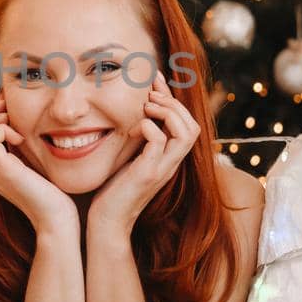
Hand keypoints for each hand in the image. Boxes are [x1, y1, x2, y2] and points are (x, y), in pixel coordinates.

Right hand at [0, 96, 77, 237]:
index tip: (6, 110)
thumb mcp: (33, 165)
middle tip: (5, 108)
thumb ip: (23, 149)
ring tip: (10, 119)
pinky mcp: (5, 172)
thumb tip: (22, 125)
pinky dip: (2, 130)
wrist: (57, 220)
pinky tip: (21, 138)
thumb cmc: (53, 194)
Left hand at [88, 74, 199, 236]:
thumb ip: (138, 139)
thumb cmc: (115, 190)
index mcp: (169, 158)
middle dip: (174, 104)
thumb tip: (137, 114)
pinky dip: (150, 128)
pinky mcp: (147, 174)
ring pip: (186, 133)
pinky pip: (159, 143)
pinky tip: (135, 126)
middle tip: (150, 95)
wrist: (107, 222)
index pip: (187, 123)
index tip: (155, 80)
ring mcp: (161, 169)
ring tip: (146, 107)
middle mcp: (171, 163)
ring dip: (167, 113)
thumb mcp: (131, 159)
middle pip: (194, 127)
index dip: (174, 99)